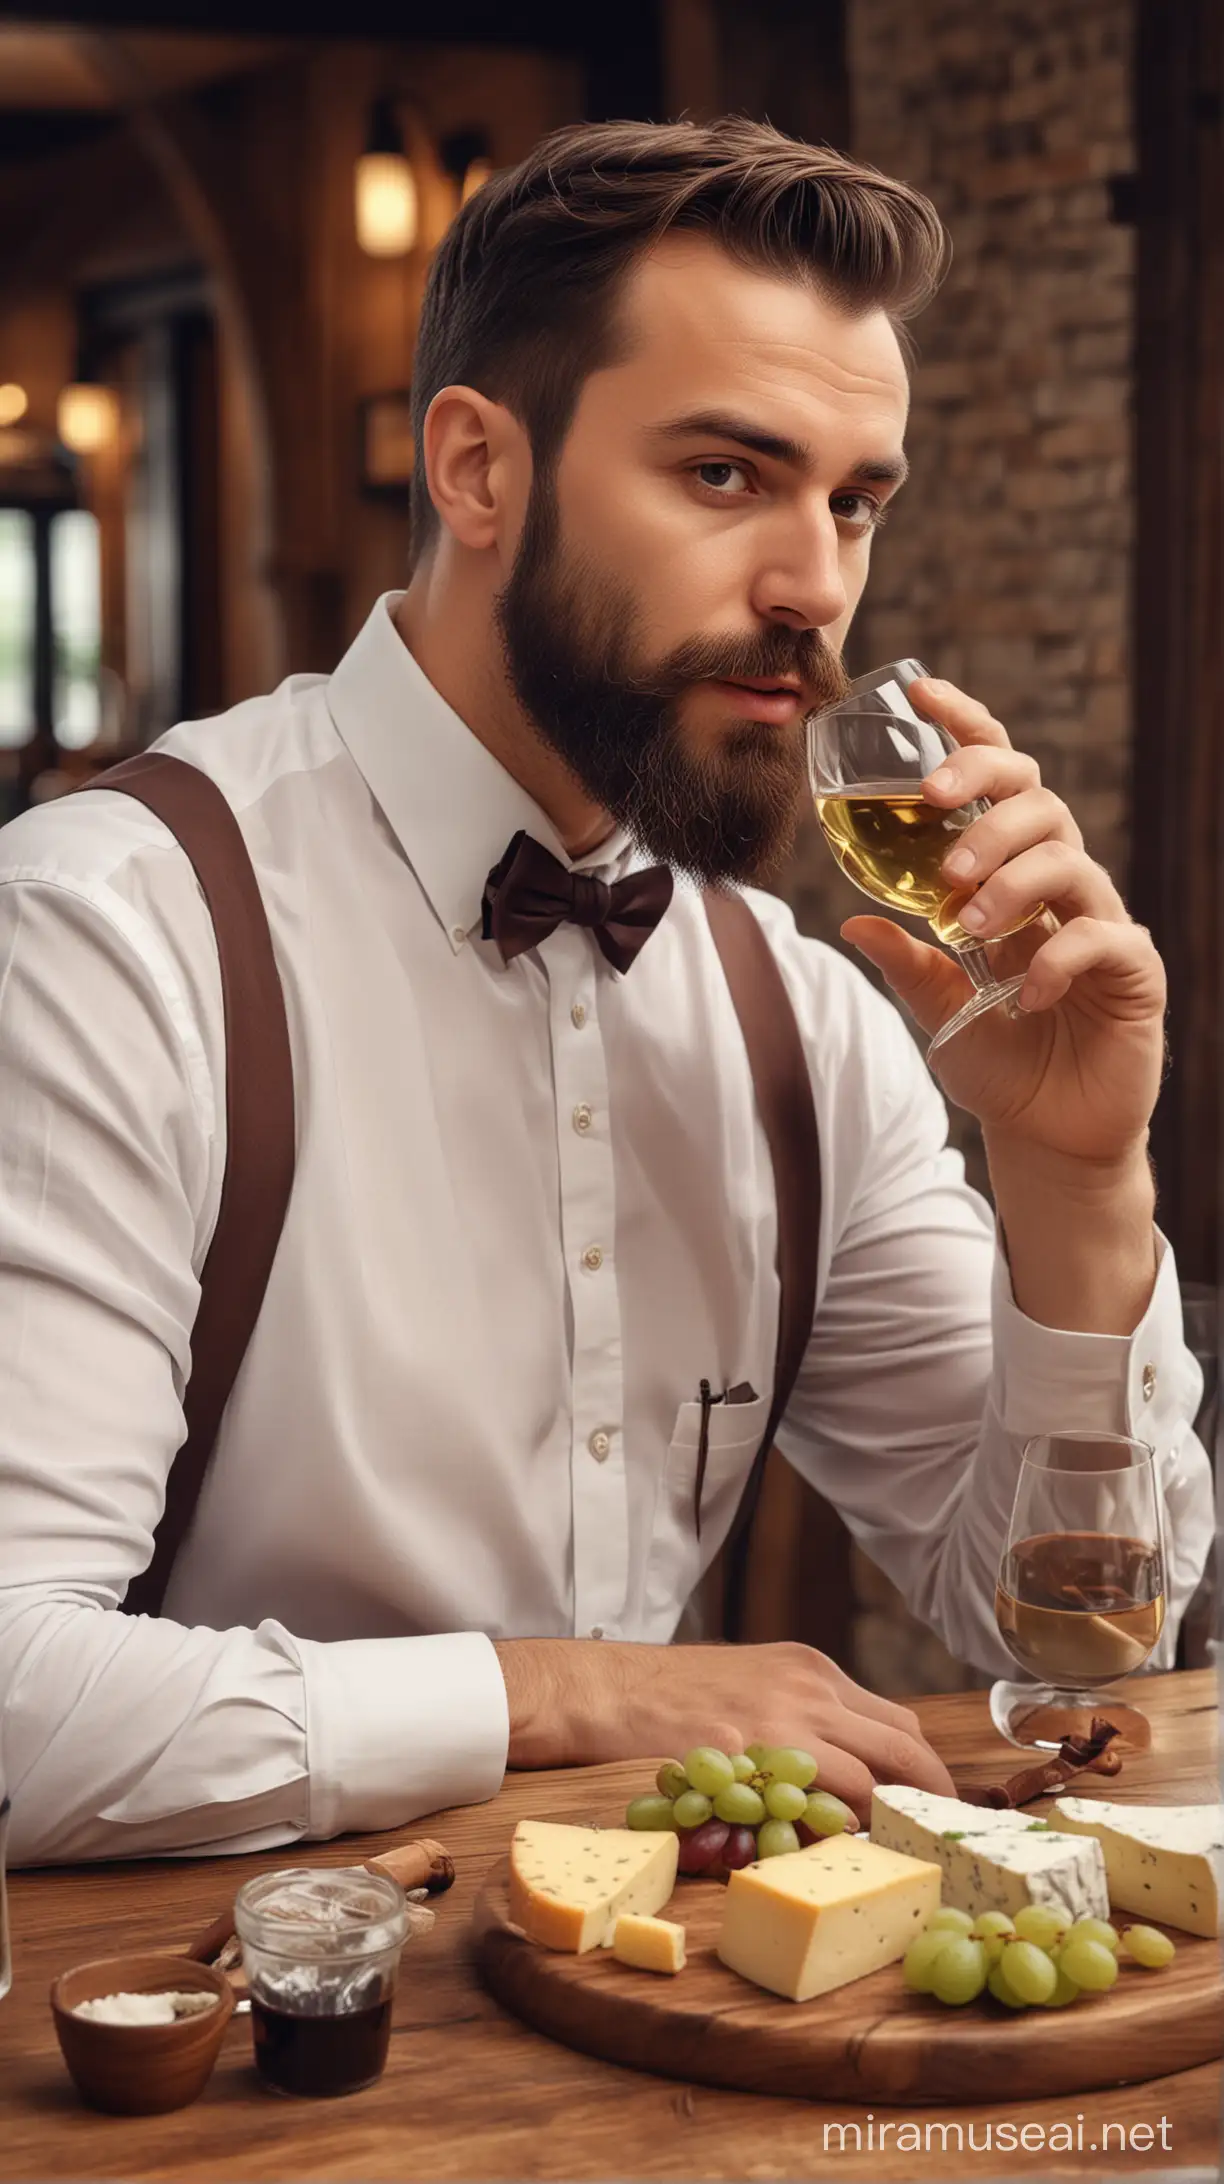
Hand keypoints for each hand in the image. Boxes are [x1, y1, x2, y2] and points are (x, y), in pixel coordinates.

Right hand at [494, 1636, 955, 1822]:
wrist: (602, 1688)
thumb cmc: (669, 1693)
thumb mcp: (751, 1681)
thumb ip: (803, 1715)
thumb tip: (848, 1770)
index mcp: (811, 1671)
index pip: (900, 1725)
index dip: (924, 1774)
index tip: (929, 1812)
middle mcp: (807, 1691)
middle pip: (904, 1749)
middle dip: (929, 1803)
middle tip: (931, 1846)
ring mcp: (776, 1724)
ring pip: (865, 1782)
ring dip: (879, 1826)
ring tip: (878, 1860)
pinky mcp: (741, 1760)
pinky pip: (805, 1808)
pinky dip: (823, 1836)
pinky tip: (816, 1856)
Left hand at [842, 676, 1165, 1165]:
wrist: (1048, 1134)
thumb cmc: (998, 1060)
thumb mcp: (936, 1006)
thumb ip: (904, 958)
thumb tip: (851, 919)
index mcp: (1011, 876)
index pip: (999, 782)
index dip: (968, 732)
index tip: (921, 695)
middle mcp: (1060, 886)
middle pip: (1039, 799)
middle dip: (985, 793)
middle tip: (932, 810)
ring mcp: (1100, 922)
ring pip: (1066, 856)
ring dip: (1008, 877)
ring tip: (967, 921)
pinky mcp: (1133, 969)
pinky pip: (1101, 937)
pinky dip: (1056, 956)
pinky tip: (1024, 994)